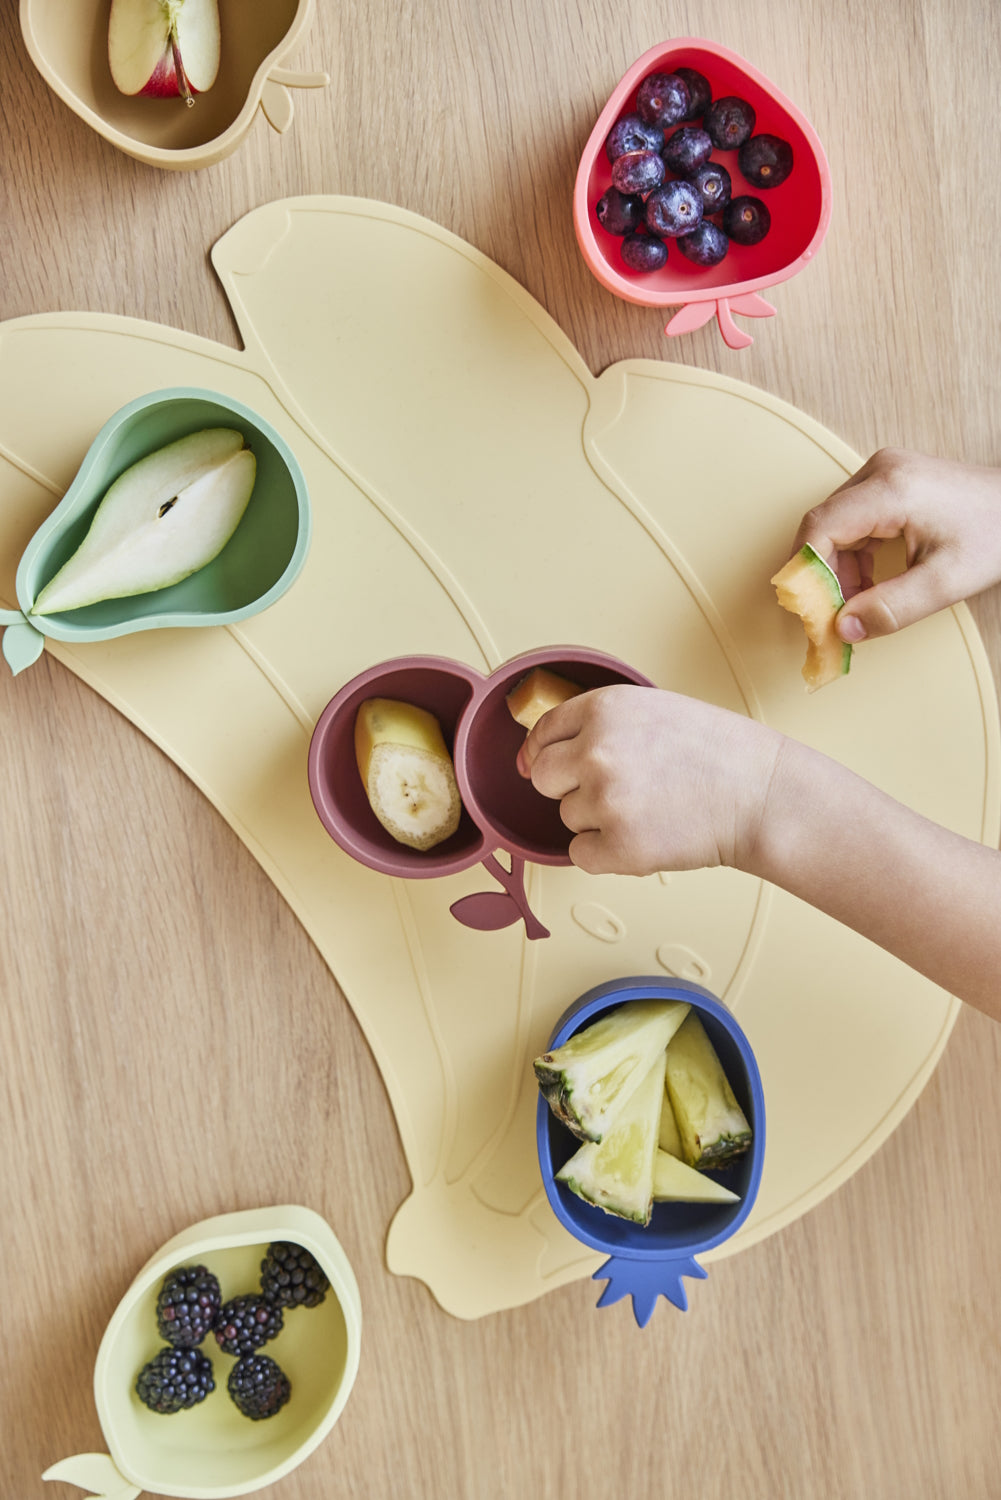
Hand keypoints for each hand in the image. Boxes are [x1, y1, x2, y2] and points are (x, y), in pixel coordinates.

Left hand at [515, 685, 781, 876]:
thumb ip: (599, 725)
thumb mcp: (654, 710)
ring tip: (649, 808)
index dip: (542, 752)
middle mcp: (596, 751)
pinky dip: (606, 853)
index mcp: (604, 709)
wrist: (764, 795)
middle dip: (567, 786)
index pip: (543, 732)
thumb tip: (536, 753)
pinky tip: (645, 835)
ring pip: (567, 817)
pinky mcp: (619, 847)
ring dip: (597, 819)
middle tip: (614, 790)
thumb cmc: (720, 753)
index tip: (546, 765)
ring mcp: (606, 800)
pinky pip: (581, 854)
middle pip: (542, 777)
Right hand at [794, 448, 1000, 642]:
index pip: (821, 526)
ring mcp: (882, 475)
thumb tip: (844, 629)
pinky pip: (851, 523)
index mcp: (892, 489)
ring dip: (837, 572)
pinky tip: (866, 586)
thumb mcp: (946, 582)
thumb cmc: (996, 534)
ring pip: (834, 528)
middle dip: (822, 577)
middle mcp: (880, 472)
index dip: (805, 571)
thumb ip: (891, 609)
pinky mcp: (888, 484)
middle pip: (824, 527)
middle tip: (829, 619)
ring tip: (855, 607)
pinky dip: (852, 559)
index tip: (806, 610)